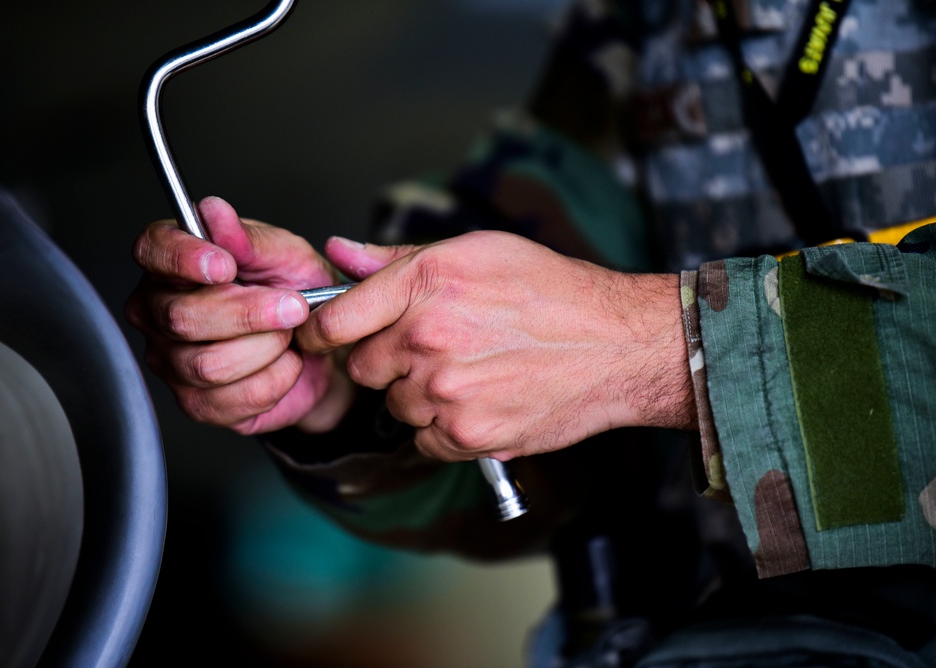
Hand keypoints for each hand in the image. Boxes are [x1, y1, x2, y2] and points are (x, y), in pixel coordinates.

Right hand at [125, 196, 350, 433]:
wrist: (321, 347)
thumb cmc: (296, 292)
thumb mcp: (286, 255)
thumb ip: (249, 238)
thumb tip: (213, 211)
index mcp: (174, 262)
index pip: (152, 251)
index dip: (184, 258)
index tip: (225, 265)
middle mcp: (159, 311)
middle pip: (182, 317)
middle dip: (250, 313)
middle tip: (295, 306)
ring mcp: (171, 361)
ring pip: (208, 363)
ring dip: (267, 349)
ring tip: (290, 336)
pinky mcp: (197, 403)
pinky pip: (232, 399)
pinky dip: (274, 380)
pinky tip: (285, 364)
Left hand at [297, 230, 695, 461]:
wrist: (615, 345)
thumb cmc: (551, 292)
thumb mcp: (476, 252)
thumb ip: (398, 259)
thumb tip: (340, 255)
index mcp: (426, 282)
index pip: (334, 320)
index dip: (320, 332)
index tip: (323, 339)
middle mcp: (429, 335)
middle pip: (362, 368)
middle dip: (387, 361)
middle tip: (434, 349)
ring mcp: (447, 388)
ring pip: (397, 405)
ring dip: (422, 394)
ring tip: (475, 371)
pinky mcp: (468, 432)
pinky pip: (426, 438)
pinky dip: (447, 427)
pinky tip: (484, 399)